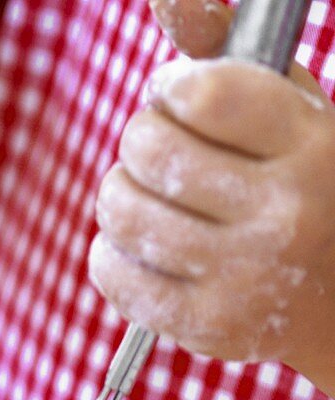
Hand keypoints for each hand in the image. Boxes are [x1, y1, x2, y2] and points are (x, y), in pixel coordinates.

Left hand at [89, 0, 334, 397]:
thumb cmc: (298, 189)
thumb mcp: (287, 114)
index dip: (168, 91)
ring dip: (117, 195)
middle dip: (138, 141)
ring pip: (123, 212)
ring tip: (141, 197)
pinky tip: (134, 245)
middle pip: (150, 150)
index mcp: (311, 150)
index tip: (174, 101)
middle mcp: (282, 217)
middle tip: (153, 153)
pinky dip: (109, 252)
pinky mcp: (207, 327)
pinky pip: (114, 273)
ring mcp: (244, 279)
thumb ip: (227, 53)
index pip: (201, 93)